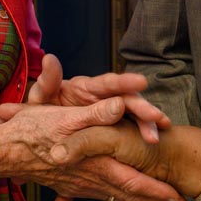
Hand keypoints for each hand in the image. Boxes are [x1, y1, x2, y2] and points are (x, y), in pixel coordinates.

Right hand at [0, 99, 181, 200]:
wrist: (1, 152)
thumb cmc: (31, 133)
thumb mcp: (63, 118)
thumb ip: (95, 114)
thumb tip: (120, 105)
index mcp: (94, 162)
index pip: (132, 181)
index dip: (156, 191)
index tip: (177, 197)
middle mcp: (89, 178)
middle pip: (128, 193)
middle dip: (154, 199)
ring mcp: (79, 183)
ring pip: (115, 195)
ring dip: (138, 199)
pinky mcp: (69, 182)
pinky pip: (99, 193)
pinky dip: (116, 196)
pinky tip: (121, 197)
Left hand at [26, 54, 169, 141]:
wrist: (46, 136)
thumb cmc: (44, 112)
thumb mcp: (43, 99)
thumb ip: (48, 82)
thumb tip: (50, 59)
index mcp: (89, 87)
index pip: (109, 82)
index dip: (125, 82)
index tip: (141, 82)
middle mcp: (106, 97)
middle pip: (129, 99)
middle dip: (143, 108)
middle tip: (156, 118)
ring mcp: (114, 113)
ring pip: (135, 116)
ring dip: (147, 124)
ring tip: (154, 137)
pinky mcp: (117, 129)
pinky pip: (133, 131)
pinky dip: (144, 134)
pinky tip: (154, 142)